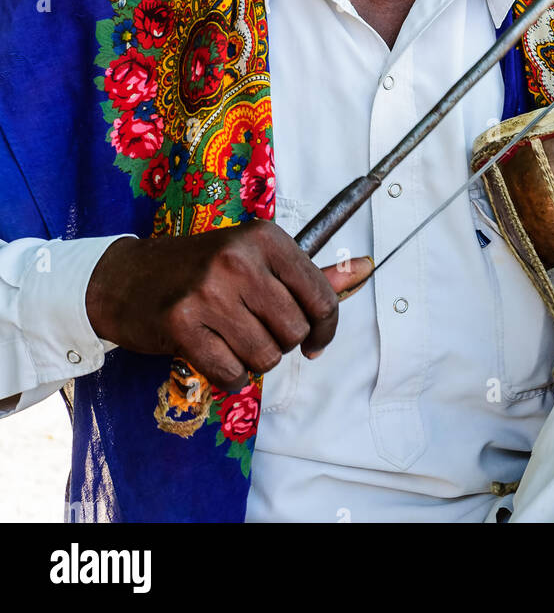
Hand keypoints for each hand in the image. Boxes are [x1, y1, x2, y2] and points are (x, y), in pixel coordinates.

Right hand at [85, 220, 372, 390]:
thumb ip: (311, 273)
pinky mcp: (181, 323)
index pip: (322, 297)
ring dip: (253, 361)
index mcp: (265, 237)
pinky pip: (231, 374)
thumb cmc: (201, 269)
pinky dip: (229, 377)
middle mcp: (238, 259)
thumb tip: (366, 267)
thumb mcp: (257, 259)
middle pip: (295, 331)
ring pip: (266, 356)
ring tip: (232, 340)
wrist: (128, 278)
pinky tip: (214, 355)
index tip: (315, 341)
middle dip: (282, 344)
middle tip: (255, 331)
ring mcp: (208, 290)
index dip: (325, 329)